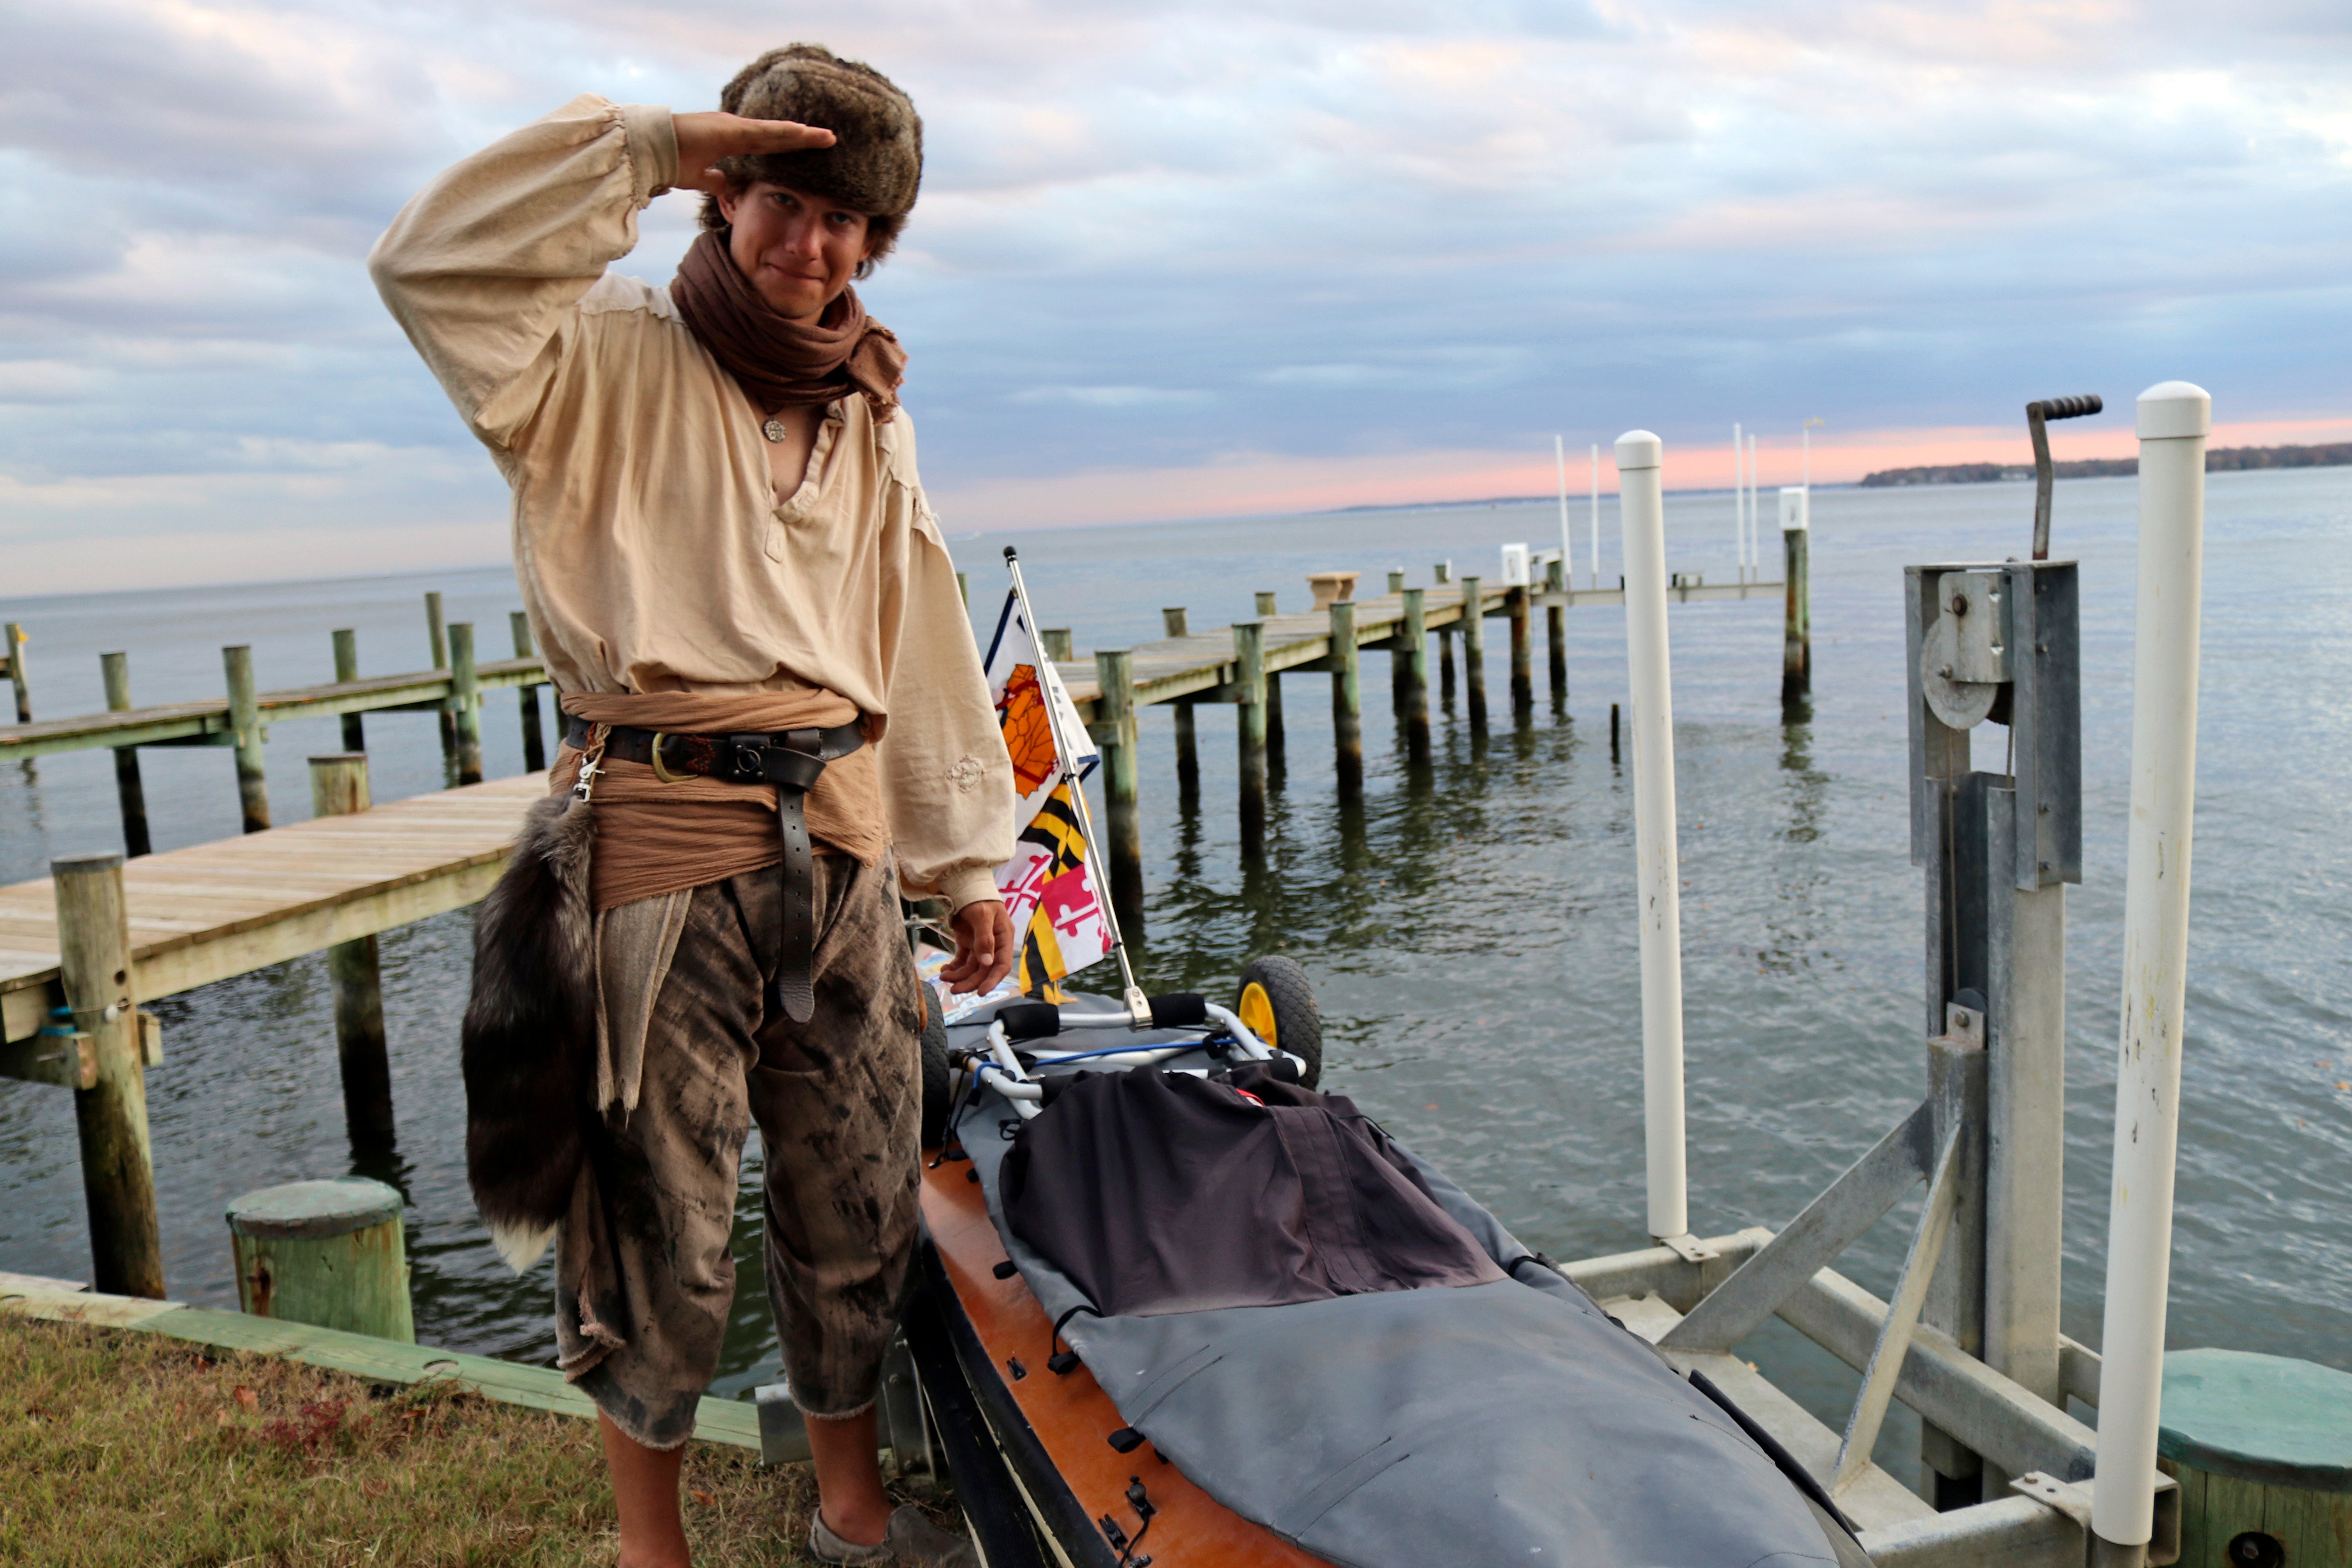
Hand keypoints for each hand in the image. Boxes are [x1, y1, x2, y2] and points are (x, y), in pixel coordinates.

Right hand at [670, 111, 835, 194]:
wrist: (650, 150)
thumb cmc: (668, 161)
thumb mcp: (699, 176)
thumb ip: (714, 179)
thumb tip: (727, 186)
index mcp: (730, 141)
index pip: (767, 147)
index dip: (789, 149)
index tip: (809, 152)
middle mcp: (735, 130)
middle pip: (778, 137)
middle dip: (803, 139)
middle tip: (829, 139)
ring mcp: (734, 127)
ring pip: (776, 131)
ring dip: (802, 134)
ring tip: (827, 137)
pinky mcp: (730, 129)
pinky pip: (764, 132)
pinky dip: (784, 133)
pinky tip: (804, 133)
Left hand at [939, 900, 1015, 995]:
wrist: (964, 885)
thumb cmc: (979, 897)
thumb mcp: (982, 915)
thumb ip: (984, 938)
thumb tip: (986, 963)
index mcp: (1003, 938)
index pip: (1002, 965)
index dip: (992, 980)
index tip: (980, 993)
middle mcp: (993, 944)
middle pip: (983, 970)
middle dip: (969, 981)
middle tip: (953, 990)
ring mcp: (979, 945)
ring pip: (971, 968)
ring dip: (958, 976)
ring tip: (944, 977)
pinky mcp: (967, 943)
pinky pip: (961, 961)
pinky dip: (953, 967)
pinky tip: (944, 970)